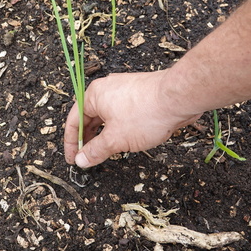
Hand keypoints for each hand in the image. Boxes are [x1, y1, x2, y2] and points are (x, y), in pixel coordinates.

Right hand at [63, 70, 201, 167]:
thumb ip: (95, 151)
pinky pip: (120, 112)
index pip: (73, 121)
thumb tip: (81, 160)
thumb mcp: (115, 139)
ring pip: (106, 116)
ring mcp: (122, 90)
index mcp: (93, 95)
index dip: (71, 143)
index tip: (73, 159)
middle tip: (87, 158)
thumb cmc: (145, 113)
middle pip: (89, 118)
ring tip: (105, 151)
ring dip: (103, 134)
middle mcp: (105, 89)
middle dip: (88, 139)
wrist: (178, 97)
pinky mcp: (137, 94)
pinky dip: (117, 127)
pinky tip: (124, 139)